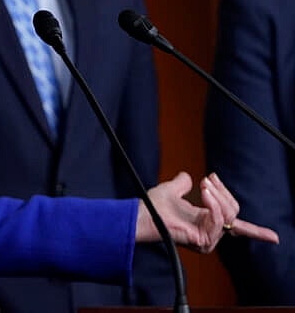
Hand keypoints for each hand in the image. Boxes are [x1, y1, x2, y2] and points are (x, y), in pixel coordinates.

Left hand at [136, 171, 278, 252]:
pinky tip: (204, 193)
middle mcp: (211, 233)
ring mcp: (208, 239)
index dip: (258, 233)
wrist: (142, 214)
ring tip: (204, 184)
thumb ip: (183, 184)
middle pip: (234, 211)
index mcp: (207, 221)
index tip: (275, 238)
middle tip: (207, 178)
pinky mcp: (204, 242)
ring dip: (217, 196)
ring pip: (229, 215)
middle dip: (223, 192)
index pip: (238, 228)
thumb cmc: (153, 206)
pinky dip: (213, 204)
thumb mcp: (172, 190)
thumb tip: (187, 176)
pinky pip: (219, 220)